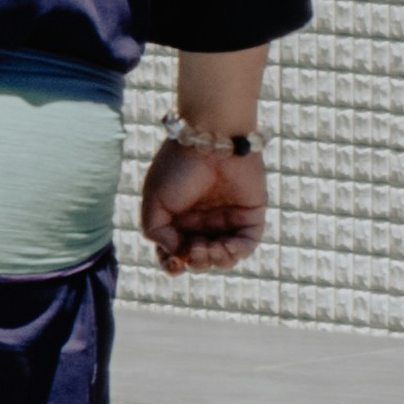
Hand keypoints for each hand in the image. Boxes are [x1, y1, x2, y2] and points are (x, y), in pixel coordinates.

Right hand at [141, 132, 265, 272]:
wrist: (209, 138)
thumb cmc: (178, 165)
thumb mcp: (154, 200)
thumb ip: (156, 232)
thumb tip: (175, 253)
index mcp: (179, 219)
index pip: (175, 253)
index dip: (172, 265)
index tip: (172, 263)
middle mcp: (203, 222)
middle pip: (199, 259)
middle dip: (194, 262)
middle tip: (192, 248)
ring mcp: (227, 220)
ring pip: (222, 258)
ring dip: (213, 261)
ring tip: (206, 248)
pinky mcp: (250, 216)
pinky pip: (245, 245)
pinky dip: (235, 253)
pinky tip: (223, 247)